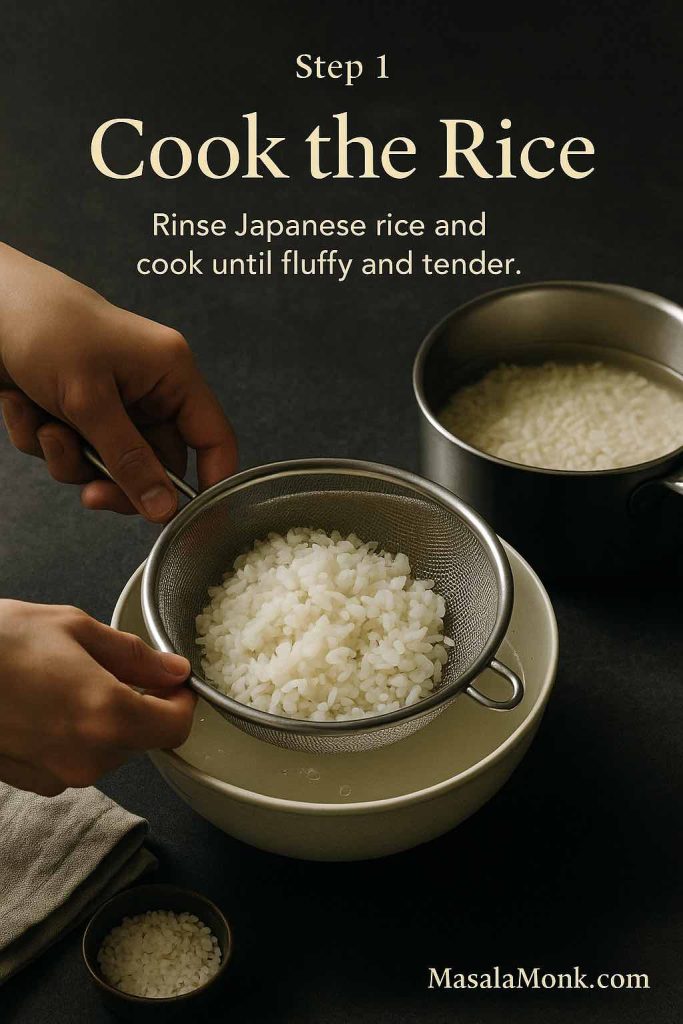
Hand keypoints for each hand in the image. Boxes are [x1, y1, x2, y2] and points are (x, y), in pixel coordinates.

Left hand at [0, 242, 236, 521]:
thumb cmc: (44, 325)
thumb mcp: (89, 399)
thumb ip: (128, 459)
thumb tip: (163, 507)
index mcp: (171, 374)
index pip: (214, 438)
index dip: (209, 481)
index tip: (184, 518)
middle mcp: (147, 392)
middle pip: (155, 466)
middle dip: (114, 478)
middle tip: (91, 494)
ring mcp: (111, 406)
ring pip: (106, 466)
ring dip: (68, 458)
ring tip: (44, 424)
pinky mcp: (76, 414)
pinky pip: (70, 454)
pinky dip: (41, 438)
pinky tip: (23, 405)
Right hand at [0, 600, 195, 795]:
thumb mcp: (75, 629)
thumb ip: (135, 656)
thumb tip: (173, 669)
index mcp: (108, 716)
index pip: (177, 727)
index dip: (182, 702)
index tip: (174, 682)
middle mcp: (88, 757)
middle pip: (143, 739)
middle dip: (140, 705)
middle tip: (113, 667)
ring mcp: (57, 775)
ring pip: (108, 750)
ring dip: (104, 719)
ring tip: (68, 678)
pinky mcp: (32, 782)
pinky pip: (74, 760)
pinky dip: (73, 735)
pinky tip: (47, 702)